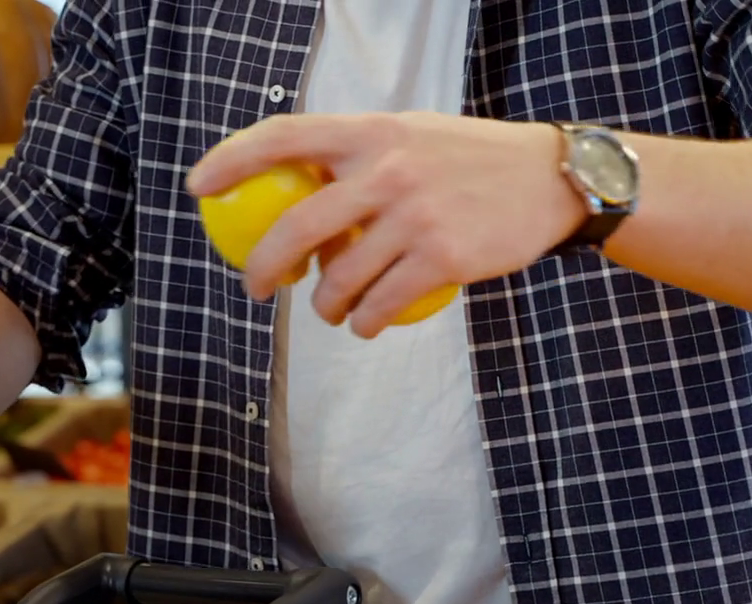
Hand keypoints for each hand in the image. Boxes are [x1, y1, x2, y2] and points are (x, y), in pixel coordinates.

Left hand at [187, 113, 586, 337]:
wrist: (551, 181)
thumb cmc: (474, 161)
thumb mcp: (413, 135)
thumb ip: (361, 155)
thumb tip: (297, 187)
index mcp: (374, 131)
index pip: (286, 135)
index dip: (233, 159)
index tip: (200, 186)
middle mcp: (389, 169)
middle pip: (299, 225)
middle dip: (265, 266)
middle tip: (258, 287)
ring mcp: (416, 215)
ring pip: (341, 278)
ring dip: (326, 307)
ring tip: (331, 312)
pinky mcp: (443, 257)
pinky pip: (382, 304)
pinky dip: (366, 322)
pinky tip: (366, 325)